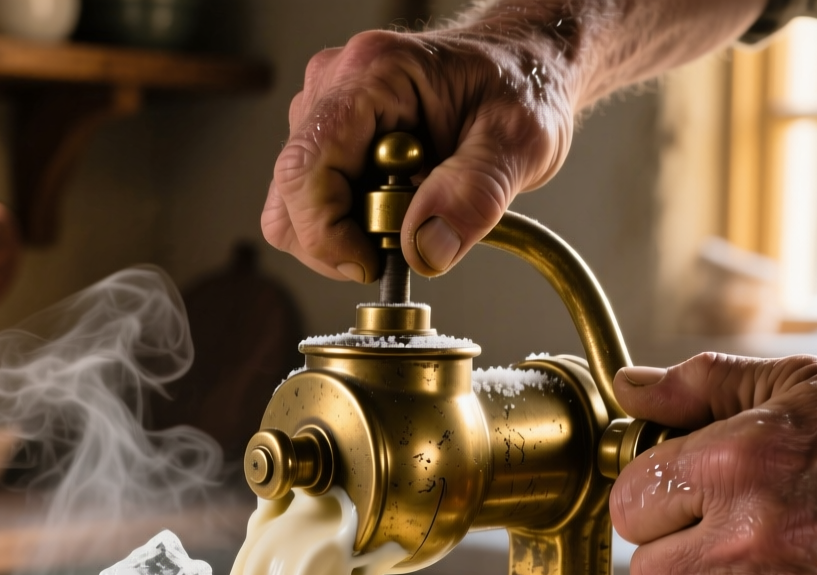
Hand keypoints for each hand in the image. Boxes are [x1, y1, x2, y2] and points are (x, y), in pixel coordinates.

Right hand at [261, 28, 575, 282]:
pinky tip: (399, 208)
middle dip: (339, 239)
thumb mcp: (519, 142)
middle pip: (291, 195)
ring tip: (410, 217)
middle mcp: (333, 86)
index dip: (326, 233)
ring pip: (294, 206)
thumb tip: (424, 251)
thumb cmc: (522, 86)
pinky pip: (314, 202)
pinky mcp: (330, 138)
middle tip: (407, 240)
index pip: (305, 168)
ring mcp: (324, 111)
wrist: (525, 67)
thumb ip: (474, 196)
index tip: (372, 264)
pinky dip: (352, 225)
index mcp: (372, 73)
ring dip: (347, 233)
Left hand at [608, 353, 816, 574]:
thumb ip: (698, 386)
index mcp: (732, 463)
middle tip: (721, 539)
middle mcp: (749, 537)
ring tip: (760, 571)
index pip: (628, 506)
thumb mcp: (793, 383)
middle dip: (677, 557)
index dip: (652, 503)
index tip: (680, 502)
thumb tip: (629, 390)